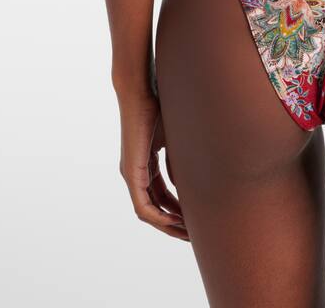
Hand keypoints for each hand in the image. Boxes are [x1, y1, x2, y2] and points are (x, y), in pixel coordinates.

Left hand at [117, 91, 187, 240]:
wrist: (139, 92)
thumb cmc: (158, 107)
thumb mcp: (174, 139)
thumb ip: (178, 162)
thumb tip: (188, 184)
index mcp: (144, 163)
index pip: (160, 195)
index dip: (177, 208)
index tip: (194, 216)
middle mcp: (134, 172)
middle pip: (154, 207)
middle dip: (174, 222)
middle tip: (192, 233)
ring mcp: (130, 175)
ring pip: (148, 212)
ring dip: (167, 224)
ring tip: (187, 232)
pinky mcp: (131, 173)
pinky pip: (143, 207)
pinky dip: (159, 217)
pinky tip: (174, 222)